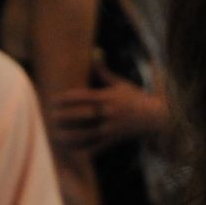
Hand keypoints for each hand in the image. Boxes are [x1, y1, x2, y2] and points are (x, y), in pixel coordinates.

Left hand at [48, 65, 168, 154]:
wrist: (155, 117)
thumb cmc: (135, 97)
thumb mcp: (120, 83)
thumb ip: (104, 71)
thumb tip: (93, 53)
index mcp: (109, 97)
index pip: (84, 97)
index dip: (68, 99)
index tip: (53, 100)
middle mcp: (109, 113)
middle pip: (84, 116)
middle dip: (66, 118)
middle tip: (50, 117)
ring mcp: (111, 128)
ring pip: (88, 134)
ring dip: (71, 136)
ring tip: (56, 136)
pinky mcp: (114, 140)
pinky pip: (96, 147)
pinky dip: (83, 150)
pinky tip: (70, 151)